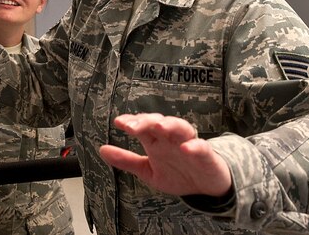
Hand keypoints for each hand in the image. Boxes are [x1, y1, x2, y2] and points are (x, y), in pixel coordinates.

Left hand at [99, 113, 231, 196]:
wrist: (206, 186)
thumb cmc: (178, 173)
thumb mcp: (147, 170)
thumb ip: (126, 160)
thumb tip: (101, 149)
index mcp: (156, 140)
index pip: (142, 125)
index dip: (131, 122)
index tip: (119, 122)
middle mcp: (171, 138)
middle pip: (159, 122)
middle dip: (146, 121)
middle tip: (133, 125)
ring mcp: (188, 144)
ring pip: (180, 127)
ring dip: (169, 125)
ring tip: (158, 126)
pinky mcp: (205, 155)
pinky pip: (201, 147)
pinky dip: (194, 146)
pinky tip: (186, 148)